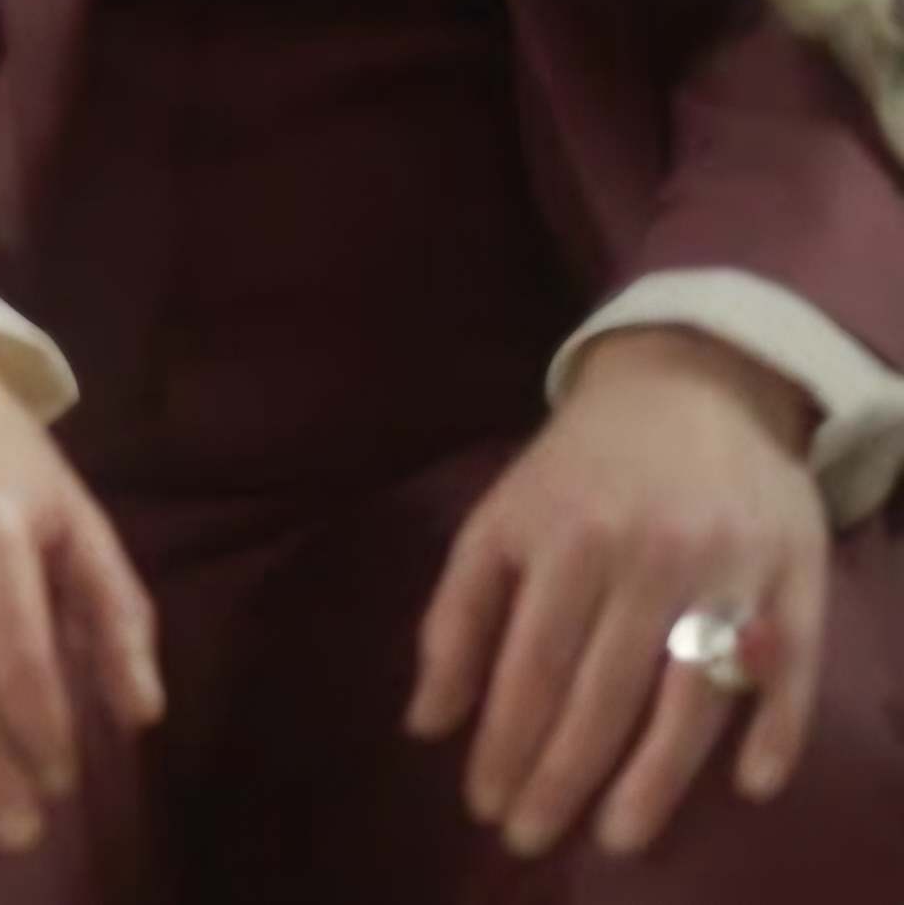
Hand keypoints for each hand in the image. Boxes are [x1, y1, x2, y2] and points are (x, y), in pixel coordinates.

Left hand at [410, 326, 829, 858]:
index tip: (484, 804)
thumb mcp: (498, 522)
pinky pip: (793, 665)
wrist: (691, 384)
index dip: (506, 744)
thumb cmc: (578, 469)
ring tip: (619, 836)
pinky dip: (776, 728)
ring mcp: (729, 566)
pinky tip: (751, 786)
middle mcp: (647, 555)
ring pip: (694, 692)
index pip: (529, 667)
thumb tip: (424, 724)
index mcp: (563, 538)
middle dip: (565, 775)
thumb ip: (456, 618)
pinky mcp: (797, 573)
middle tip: (534, 837)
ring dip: (657, 776)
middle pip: (604, 691)